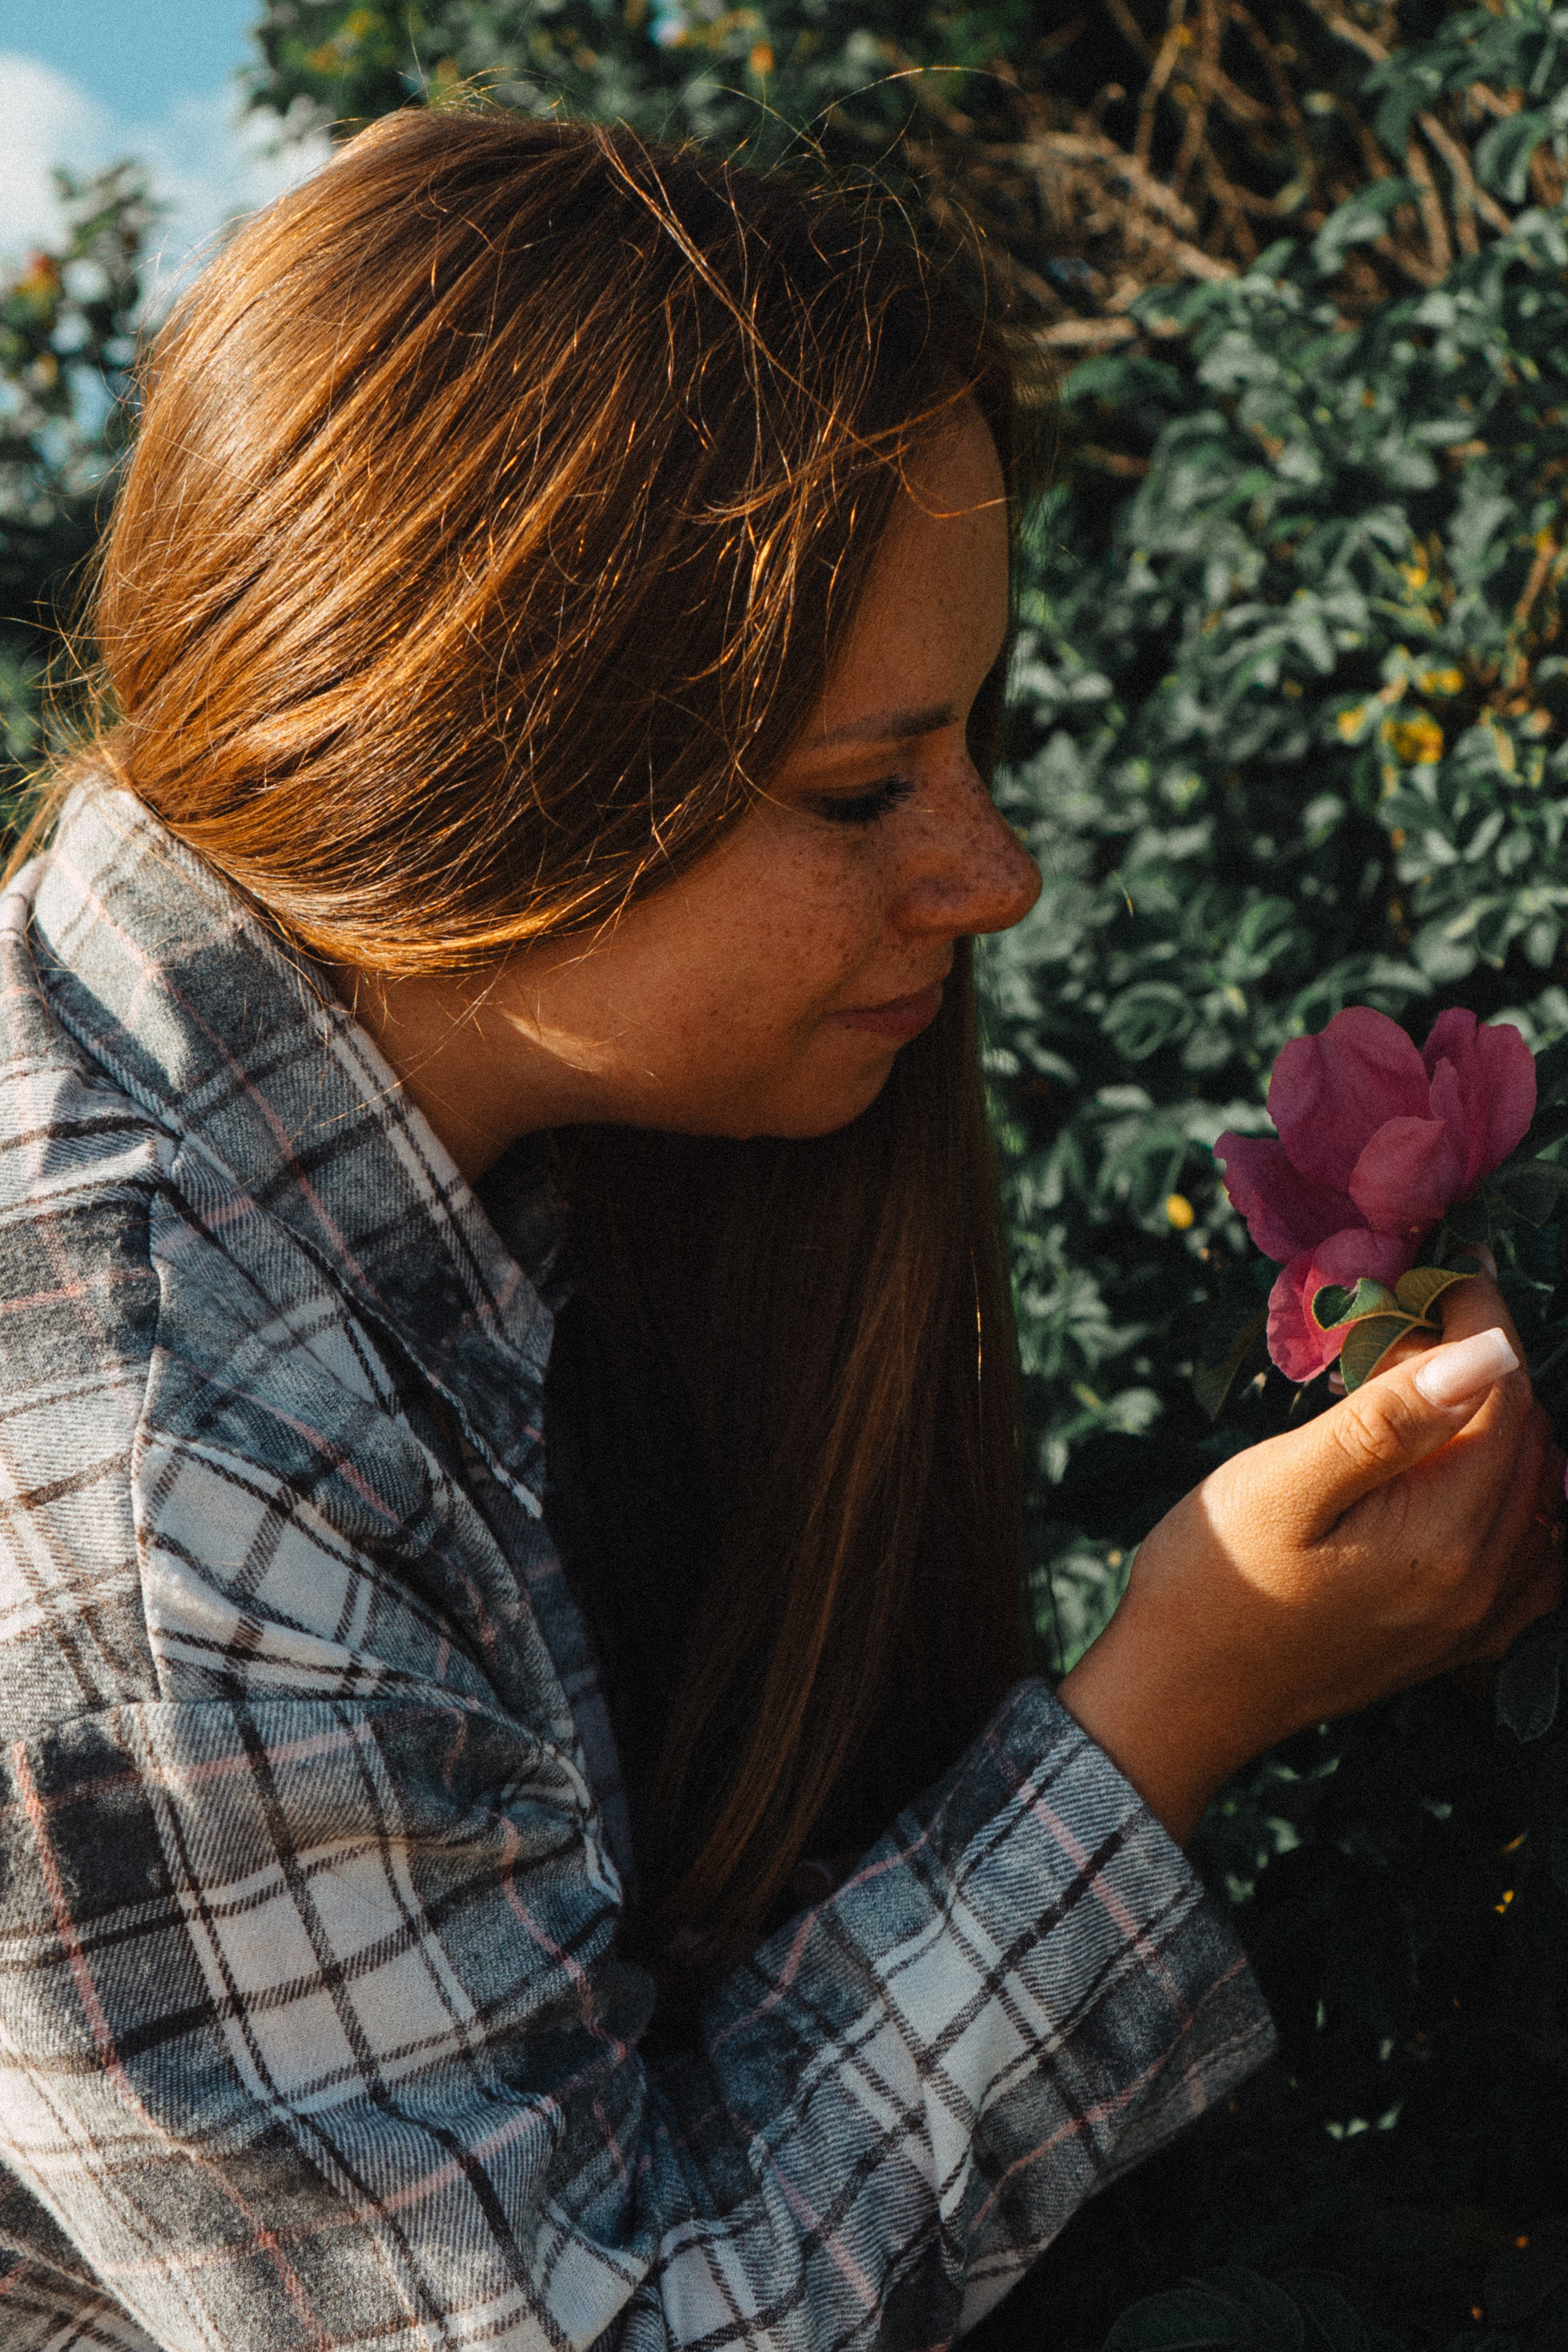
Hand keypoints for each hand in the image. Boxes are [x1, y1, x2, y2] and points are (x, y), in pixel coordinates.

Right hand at [1057, 1274, 1563, 1845]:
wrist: (1180, 1696)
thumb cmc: (1212, 1581)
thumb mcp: (1283, 1484)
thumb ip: (1389, 1419)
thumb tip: (1490, 1349)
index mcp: (1445, 1538)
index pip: (1505, 1396)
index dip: (1480, 1319)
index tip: (1437, 1271)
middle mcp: (1484, 1583)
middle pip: (1526, 1437)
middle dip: (1478, 1366)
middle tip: (1400, 1328)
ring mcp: (1478, 1618)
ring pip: (1534, 1486)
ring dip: (1491, 1422)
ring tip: (1412, 1392)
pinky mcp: (1461, 1637)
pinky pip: (1531, 1552)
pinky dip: (1512, 1495)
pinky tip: (1459, 1474)